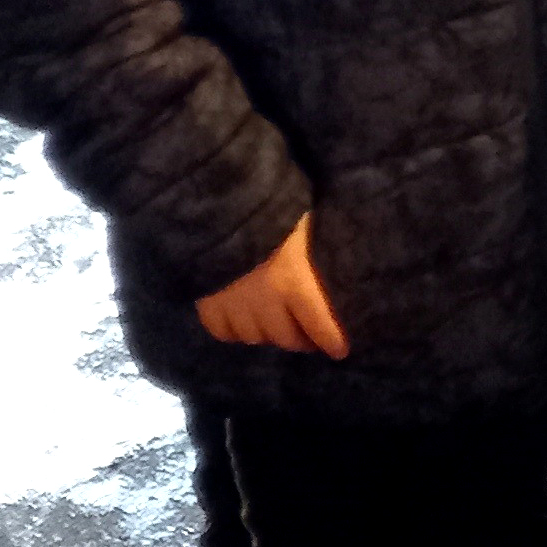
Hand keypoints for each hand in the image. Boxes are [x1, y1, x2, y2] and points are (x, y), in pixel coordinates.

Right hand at [194, 215, 347, 356]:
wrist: (214, 196)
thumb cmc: (270, 203)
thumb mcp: (303, 222)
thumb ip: (316, 250)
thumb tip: (341, 262)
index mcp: (293, 279)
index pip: (320, 325)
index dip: (332, 341)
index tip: (340, 349)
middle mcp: (263, 300)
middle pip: (286, 338)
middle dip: (301, 340)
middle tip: (309, 337)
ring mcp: (231, 304)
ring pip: (255, 337)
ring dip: (269, 335)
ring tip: (277, 327)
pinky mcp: (204, 301)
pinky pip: (222, 332)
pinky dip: (234, 331)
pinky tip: (243, 322)